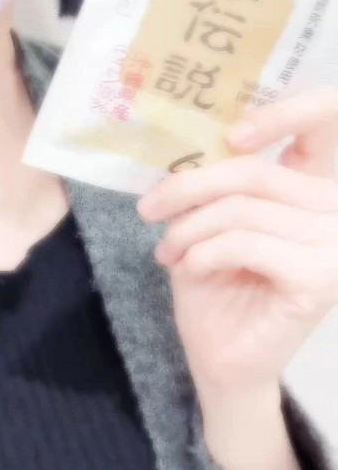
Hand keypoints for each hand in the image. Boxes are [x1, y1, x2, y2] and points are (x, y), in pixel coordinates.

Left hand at [136, 87, 337, 397]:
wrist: (222, 359)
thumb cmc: (217, 284)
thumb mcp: (211, 217)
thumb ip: (218, 176)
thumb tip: (189, 134)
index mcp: (315, 185)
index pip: (325, 117)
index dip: (285, 110)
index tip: (231, 133)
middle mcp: (334, 209)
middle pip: (254, 171)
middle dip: (189, 187)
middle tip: (150, 208)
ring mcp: (334, 245)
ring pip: (241, 209)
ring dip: (188, 228)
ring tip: (167, 249)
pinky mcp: (319, 279)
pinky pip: (245, 242)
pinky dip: (204, 252)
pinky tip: (188, 267)